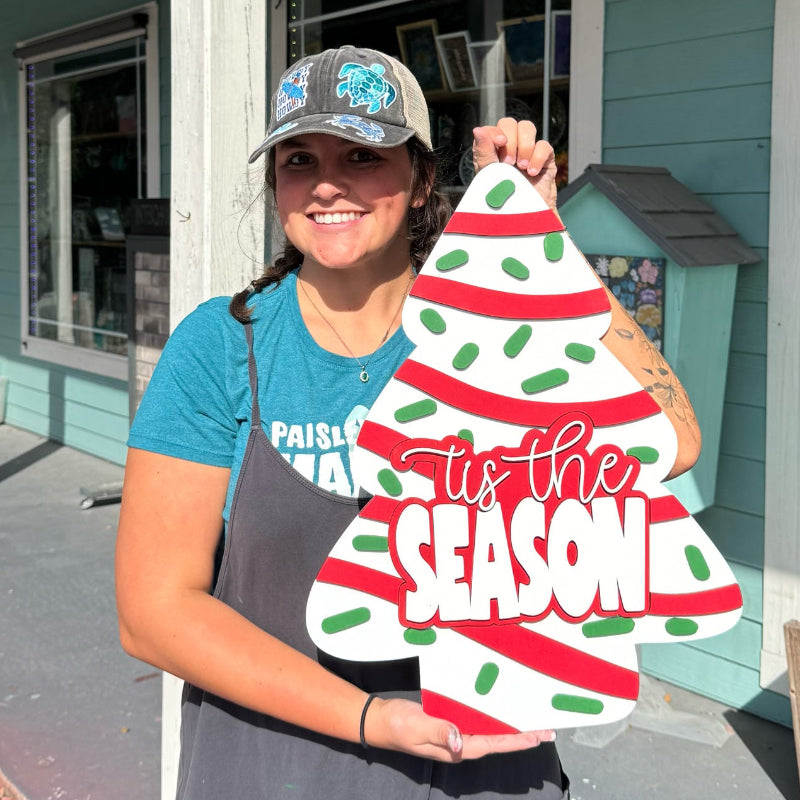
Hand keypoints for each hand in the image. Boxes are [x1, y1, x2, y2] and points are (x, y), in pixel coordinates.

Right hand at [364, 696, 554, 761]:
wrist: (382, 720)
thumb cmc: (398, 726)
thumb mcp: (417, 727)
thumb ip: (439, 732)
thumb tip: (461, 741)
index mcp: (456, 749)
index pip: (493, 744)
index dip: (516, 740)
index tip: (537, 736)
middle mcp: (461, 743)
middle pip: (498, 739)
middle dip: (522, 734)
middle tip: (548, 729)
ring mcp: (457, 733)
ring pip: (491, 729)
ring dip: (511, 724)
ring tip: (533, 720)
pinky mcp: (451, 722)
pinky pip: (478, 718)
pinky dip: (493, 714)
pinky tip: (502, 708)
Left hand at [473, 118, 557, 210]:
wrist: (524, 221)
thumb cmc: (502, 201)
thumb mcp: (488, 176)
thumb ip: (483, 152)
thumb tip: (478, 129)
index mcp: (493, 151)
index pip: (494, 128)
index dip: (496, 131)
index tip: (499, 144)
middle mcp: (510, 148)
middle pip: (510, 123)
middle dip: (510, 140)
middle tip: (508, 163)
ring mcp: (528, 152)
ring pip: (528, 127)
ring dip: (524, 146)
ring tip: (521, 168)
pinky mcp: (545, 160)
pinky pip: (544, 145)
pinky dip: (538, 157)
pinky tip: (532, 173)